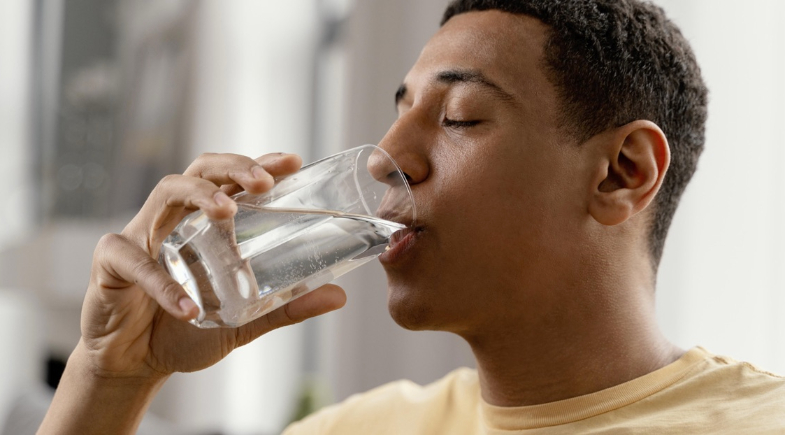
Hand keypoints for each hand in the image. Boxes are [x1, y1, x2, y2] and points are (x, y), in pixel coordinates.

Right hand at [79, 152, 346, 379]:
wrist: (134, 363)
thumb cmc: (186, 329)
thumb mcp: (243, 318)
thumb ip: (285, 306)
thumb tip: (338, 296)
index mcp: (205, 223)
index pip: (233, 180)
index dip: (259, 164)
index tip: (292, 162)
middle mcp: (175, 218)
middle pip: (201, 170)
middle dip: (234, 167)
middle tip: (263, 182)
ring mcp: (141, 234)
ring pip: (166, 192)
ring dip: (199, 196)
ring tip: (227, 213)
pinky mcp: (111, 262)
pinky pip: (135, 262)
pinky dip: (163, 284)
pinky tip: (188, 307)